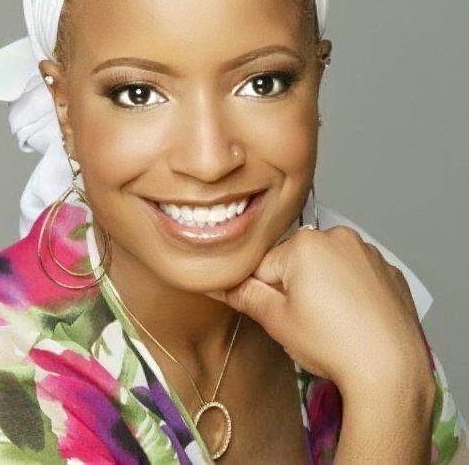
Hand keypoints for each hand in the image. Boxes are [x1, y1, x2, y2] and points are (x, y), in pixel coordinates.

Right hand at [205, 225, 432, 392]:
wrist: (391, 369)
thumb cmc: (331, 342)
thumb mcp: (277, 320)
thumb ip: (243, 294)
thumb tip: (214, 283)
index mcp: (305, 243)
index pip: (264, 264)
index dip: (264, 294)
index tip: (279, 316)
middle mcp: (338, 237)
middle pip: (297, 261)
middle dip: (294, 286)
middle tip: (307, 322)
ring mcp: (368, 252)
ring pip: (327, 265)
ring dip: (322, 285)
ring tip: (333, 322)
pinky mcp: (390, 271)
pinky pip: (357, 273)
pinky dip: (351, 290)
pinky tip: (355, 318)